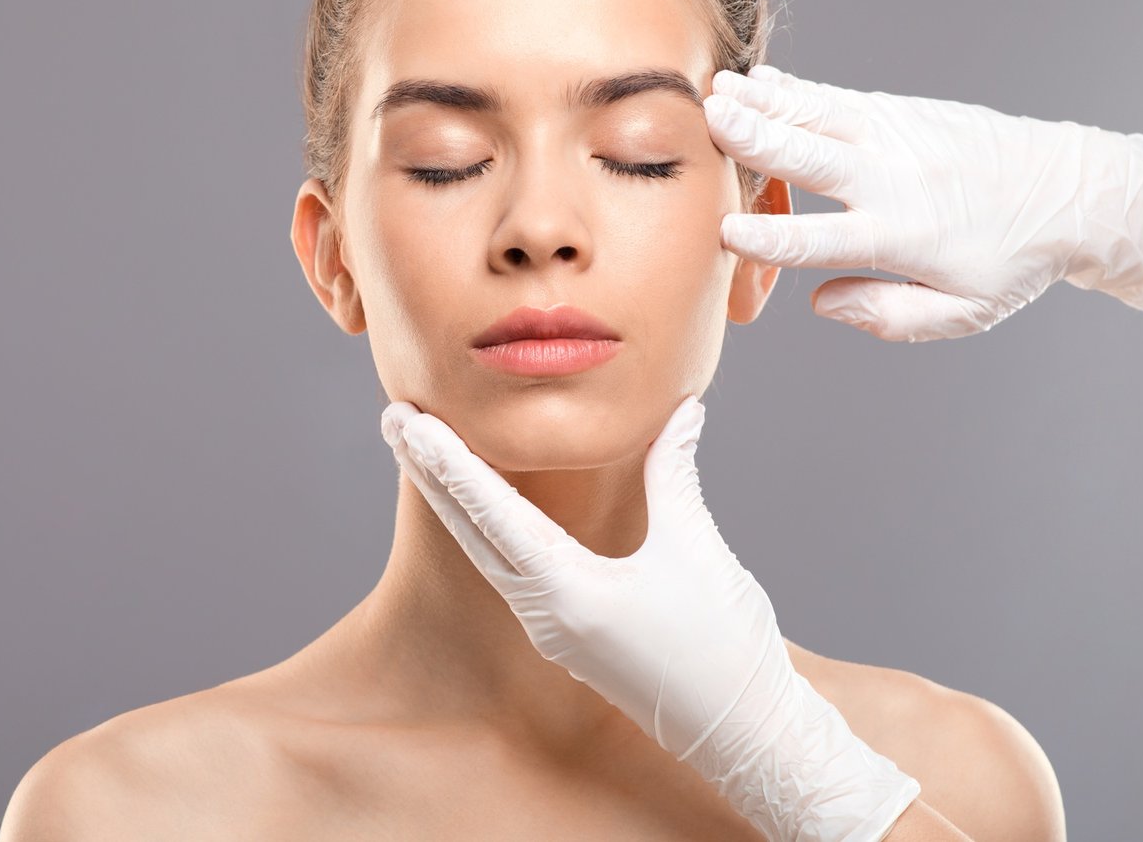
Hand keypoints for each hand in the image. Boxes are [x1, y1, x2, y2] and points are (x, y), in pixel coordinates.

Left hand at [379, 396, 919, 839]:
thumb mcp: (695, 549)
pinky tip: (487, 508)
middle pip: (471, 534)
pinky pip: (515, 573)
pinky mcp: (573, 639)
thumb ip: (674, 473)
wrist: (746, 733)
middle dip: (432, 475)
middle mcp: (547, 616)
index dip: (449, 460)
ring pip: (488, 554)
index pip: (491, 513)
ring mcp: (556, 632)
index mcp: (568, 593)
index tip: (410, 420)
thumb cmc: (723, 648)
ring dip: (456, 502)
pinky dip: (490, 530)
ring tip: (428, 455)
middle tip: (396, 420)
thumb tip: (680, 409)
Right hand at [705, 65, 1142, 340]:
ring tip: (717, 90)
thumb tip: (822, 303)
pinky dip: (797, 89)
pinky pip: (839, 98)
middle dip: (757, 139)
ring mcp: (898, 138)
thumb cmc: (1013, 259)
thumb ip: (889, 315)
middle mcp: (893, 182)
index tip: (725, 231)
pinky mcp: (904, 113)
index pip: (821, 242)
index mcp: (902, 238)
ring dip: (765, 102)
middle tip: (708, 119)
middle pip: (812, 159)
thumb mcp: (963, 311)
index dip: (770, 240)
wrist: (1073, 192)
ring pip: (820, 116)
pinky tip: (761, 82)